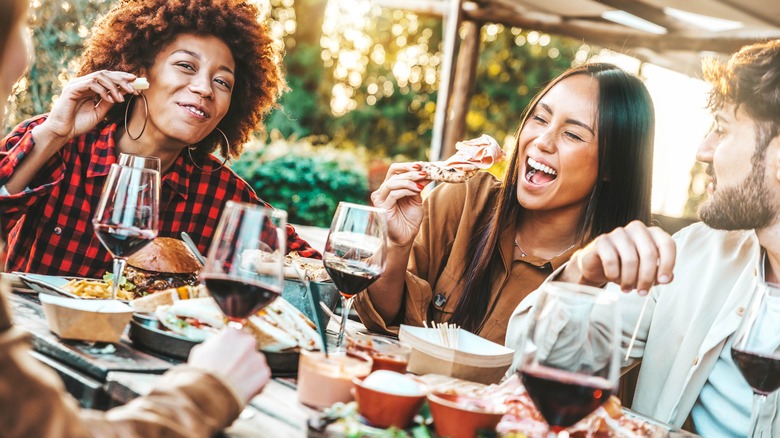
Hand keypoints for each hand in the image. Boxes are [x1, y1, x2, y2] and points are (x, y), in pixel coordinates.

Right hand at [38, 70, 138, 142]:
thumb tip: (124, 92)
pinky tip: (110, 100)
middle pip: (106, 74)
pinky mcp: (72, 89)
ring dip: (114, 86)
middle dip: (122, 80)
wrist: (63, 132)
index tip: (136, 81)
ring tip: (121, 99)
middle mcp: (83, 83)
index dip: (122, 77)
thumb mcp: (100, 112)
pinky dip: (103, 91)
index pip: (108, 77)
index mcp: (90, 88)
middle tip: (133, 88)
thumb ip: (109, 101)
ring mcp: (77, 84)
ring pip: (99, 76)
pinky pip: (91, 84)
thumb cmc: (79, 123)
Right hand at [188, 328, 269, 403]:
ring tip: (235, 382)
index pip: (237, 336)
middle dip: (243, 358)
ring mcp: (258, 357)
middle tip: (233, 370)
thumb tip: (217, 345)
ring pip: (255, 363)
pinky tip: (241, 388)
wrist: (209, 395)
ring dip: (249, 370)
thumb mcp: (201, 351)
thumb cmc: (201, 374)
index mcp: (232, 333)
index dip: (232, 348)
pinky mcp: (264, 372)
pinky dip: (254, 383)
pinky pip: (260, 377)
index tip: (229, 357)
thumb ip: (214, 344)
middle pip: (248, 348)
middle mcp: (248, 341)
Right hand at [370, 162, 431, 246]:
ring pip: (392, 183)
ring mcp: (380, 200)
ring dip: (409, 181)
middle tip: (424, 173)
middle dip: (410, 173)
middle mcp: (381, 192)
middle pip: (394, 175)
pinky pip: (393, 194)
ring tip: (420, 184)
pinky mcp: (382, 208)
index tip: (421, 165)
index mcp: (389, 187)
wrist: (406, 236)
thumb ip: (418, 186)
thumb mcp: (416, 198)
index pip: (394, 170)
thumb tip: (426, 172)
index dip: (407, 166)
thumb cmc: (410, 219)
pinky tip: (416, 191)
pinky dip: (406, 191)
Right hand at [560, 221, 675, 294]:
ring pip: (630, 259)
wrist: (599, 266)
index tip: (663, 280)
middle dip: (646, 278)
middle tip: (643, 292)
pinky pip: (611, 260)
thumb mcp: (647, 273)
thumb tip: (667, 278)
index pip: (667, 244)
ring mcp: (619, 233)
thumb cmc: (627, 268)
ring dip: (629, 279)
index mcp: (653, 234)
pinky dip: (613, 274)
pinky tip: (612, 278)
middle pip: (649, 254)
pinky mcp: (602, 240)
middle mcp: (637, 229)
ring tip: (626, 289)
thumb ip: (659, 274)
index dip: (668, 264)